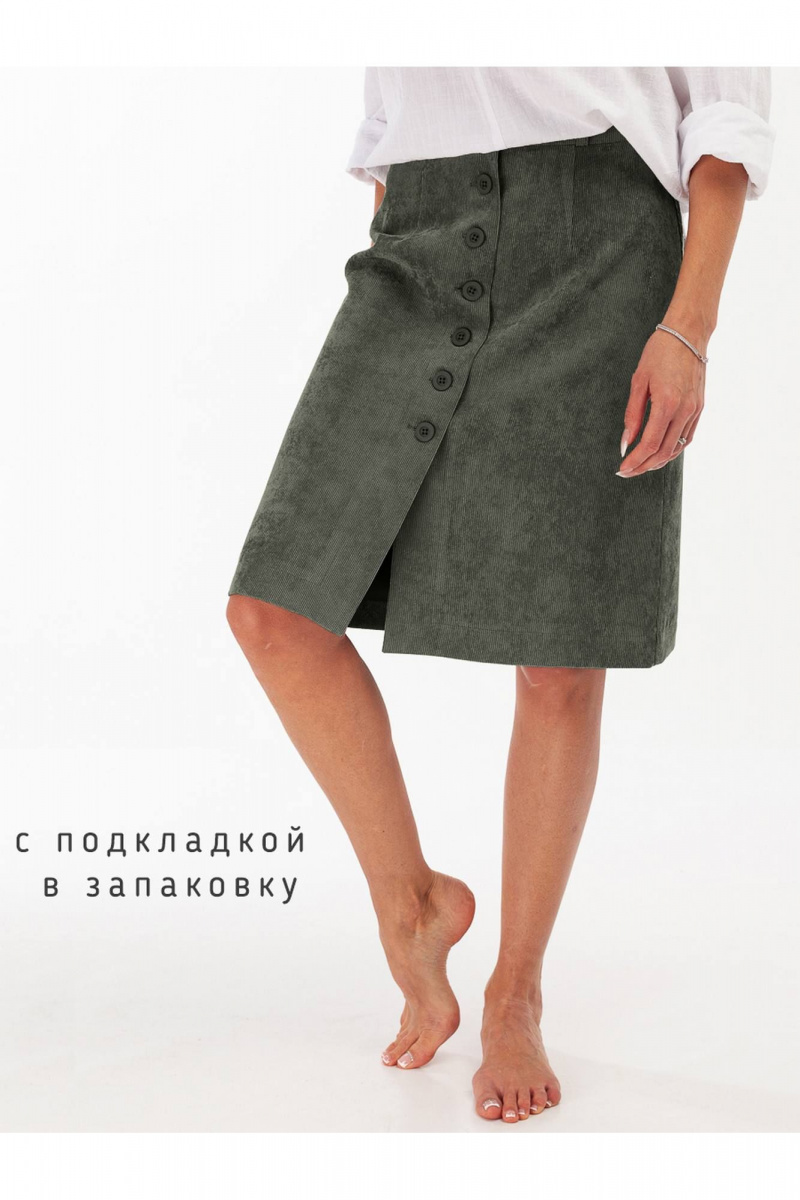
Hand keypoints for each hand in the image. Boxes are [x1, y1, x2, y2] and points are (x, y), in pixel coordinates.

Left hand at [617, 328, 705, 477]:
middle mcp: (684, 410)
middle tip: (628, 472)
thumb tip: (626, 443)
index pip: (650, 444)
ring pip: (678, 447)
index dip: (635, 461)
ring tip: (641, 466)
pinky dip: (673, 449)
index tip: (622, 468)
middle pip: (664, 451)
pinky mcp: (700, 408)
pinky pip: (687, 437)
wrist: (688, 333)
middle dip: (644, 466)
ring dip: (659, 461)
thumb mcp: (639, 381)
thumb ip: (633, 415)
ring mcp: (695, 410)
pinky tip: (660, 453)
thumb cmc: (660, 352)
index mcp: (667, 403)